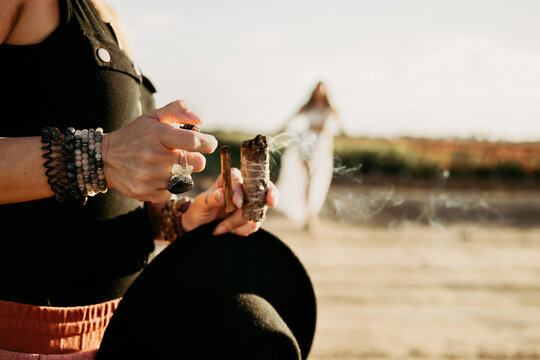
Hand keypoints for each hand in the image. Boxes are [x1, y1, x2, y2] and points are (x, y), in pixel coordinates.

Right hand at [102, 100, 217, 202]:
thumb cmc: (135, 135)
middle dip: (196, 158)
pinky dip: (170, 186)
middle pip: (197, 163)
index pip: (193, 141)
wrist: (106, 159)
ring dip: (182, 173)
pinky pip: (172, 192)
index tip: (209, 143)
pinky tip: (159, 177)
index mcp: (158, 135)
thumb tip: (200, 120)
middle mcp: (155, 157)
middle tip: (185, 155)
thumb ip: (177, 111)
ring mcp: (150, 177)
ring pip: (186, 179)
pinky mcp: (147, 193)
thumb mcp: (152, 117)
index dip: (207, 143)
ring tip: (168, 166)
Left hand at [181, 168, 278, 235]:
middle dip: (263, 199)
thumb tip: (222, 195)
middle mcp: (243, 187)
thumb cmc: (200, 210)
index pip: (240, 180)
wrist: (200, 226)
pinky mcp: (252, 215)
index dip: (241, 191)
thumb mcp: (201, 203)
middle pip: (258, 192)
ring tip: (221, 228)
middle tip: (270, 202)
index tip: (237, 204)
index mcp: (230, 178)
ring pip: (257, 211)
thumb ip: (211, 198)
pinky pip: (255, 223)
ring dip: (240, 223)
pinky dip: (242, 230)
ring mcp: (250, 202)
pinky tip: (230, 231)